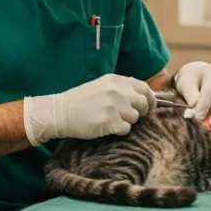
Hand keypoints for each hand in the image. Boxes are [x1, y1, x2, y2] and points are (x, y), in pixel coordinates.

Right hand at [23, 74, 155, 145]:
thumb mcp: (102, 86)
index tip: (147, 106)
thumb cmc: (81, 101)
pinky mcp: (110, 121)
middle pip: (144, 103)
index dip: (149, 99)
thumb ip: (122, 89)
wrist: (61, 112)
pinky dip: (119, 131)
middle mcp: (117, 90)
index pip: (144, 88)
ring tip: (111, 120)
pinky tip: (107, 127)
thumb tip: (144, 97)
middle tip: (128, 116)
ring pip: (135, 118)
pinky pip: (126, 129)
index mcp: (116, 80)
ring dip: (127, 122)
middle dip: (140, 112)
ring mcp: (114, 106)